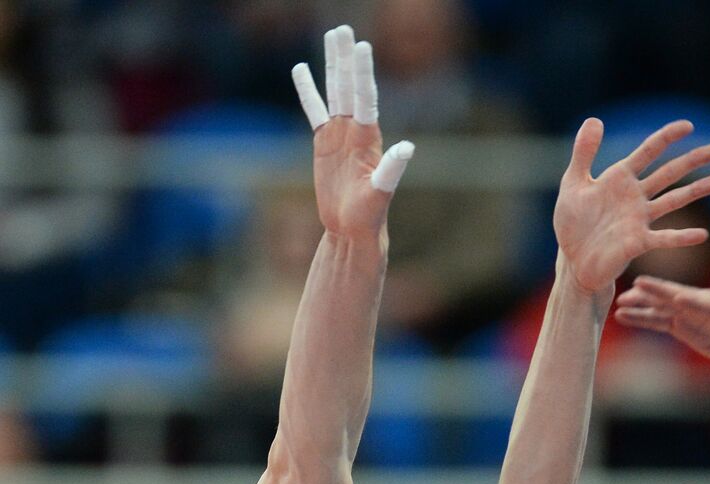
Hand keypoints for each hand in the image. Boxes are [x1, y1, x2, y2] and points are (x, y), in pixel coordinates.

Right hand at [290, 25, 414, 239]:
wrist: (353, 228)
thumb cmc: (370, 214)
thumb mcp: (380, 193)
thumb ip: (391, 170)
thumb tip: (407, 148)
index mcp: (369, 138)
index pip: (365, 98)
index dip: (363, 73)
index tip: (362, 46)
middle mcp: (356, 130)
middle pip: (348, 86)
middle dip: (345, 58)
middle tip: (342, 28)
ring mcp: (339, 133)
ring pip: (334, 91)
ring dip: (332, 64)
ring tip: (332, 36)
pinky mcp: (324, 142)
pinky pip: (314, 110)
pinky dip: (308, 91)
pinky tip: (301, 69)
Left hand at [553, 119, 709, 293]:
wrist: (572, 260)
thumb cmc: (573, 223)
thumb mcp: (573, 183)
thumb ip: (583, 153)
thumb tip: (595, 120)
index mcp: (620, 178)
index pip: (648, 152)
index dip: (667, 138)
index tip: (688, 125)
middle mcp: (635, 197)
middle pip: (669, 173)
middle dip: (693, 161)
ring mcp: (640, 220)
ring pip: (674, 201)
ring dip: (697, 191)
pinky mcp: (638, 243)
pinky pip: (664, 238)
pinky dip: (682, 237)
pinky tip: (702, 234)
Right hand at [614, 277, 709, 373]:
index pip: (708, 302)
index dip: (694, 301)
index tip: (677, 297)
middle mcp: (706, 304)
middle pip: (679, 297)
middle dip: (660, 293)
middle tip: (638, 285)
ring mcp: (693, 314)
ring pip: (664, 308)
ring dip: (643, 305)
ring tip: (620, 302)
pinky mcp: (685, 326)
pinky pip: (660, 321)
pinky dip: (642, 318)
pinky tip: (622, 315)